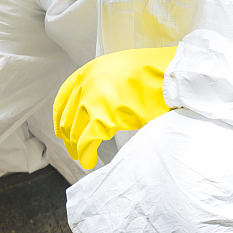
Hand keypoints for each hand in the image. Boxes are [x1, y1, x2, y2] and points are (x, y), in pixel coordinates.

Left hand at [53, 47, 177, 169]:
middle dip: (69, 138)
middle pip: (67, 119)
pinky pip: (86, 143)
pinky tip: (90, 161)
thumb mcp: (120, 70)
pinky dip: (86, 156)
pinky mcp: (103, 117)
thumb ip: (103, 85)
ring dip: (77, 149)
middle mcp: (86, 84)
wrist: (172, 72)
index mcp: (89, 70)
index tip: (61, 131)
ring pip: (74, 133)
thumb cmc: (154, 73)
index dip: (60, 118)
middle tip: (74, 150)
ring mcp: (93, 100)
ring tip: (82, 158)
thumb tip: (96, 107)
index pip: (63, 98)